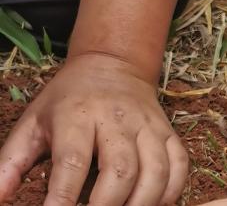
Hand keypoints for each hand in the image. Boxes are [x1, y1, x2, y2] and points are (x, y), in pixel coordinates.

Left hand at [0, 53, 186, 205]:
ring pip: (156, 170)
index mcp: (78, 115)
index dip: (63, 199)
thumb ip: (9, 163)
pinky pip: (179, 164)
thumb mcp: (32, 123)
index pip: (73, 162)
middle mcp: (117, 119)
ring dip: (142, 203)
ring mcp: (148, 125)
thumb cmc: (67, 100)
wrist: (113, 65)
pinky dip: (172, 190)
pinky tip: (155, 204)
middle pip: (121, 170)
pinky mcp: (168, 131)